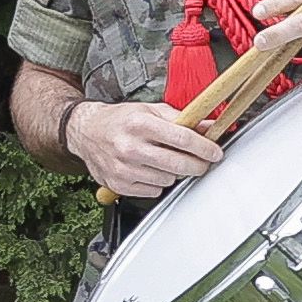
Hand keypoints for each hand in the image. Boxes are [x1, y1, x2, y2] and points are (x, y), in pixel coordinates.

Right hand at [70, 99, 223, 199]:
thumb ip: (180, 119)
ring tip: (164, 161)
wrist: (86, 131)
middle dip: (198, 165)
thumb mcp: (149, 110)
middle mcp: (130, 146)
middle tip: (202, 162)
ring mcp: (123, 168)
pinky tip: (149, 170)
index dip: (205, 148)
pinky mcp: (118, 184)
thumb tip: (208, 126)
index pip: (183, 139)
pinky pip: (153, 191)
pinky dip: (157, 184)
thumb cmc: (119, 120)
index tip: (215, 153)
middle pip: (178, 164)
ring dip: (173, 173)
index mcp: (140, 124)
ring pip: (168, 180)